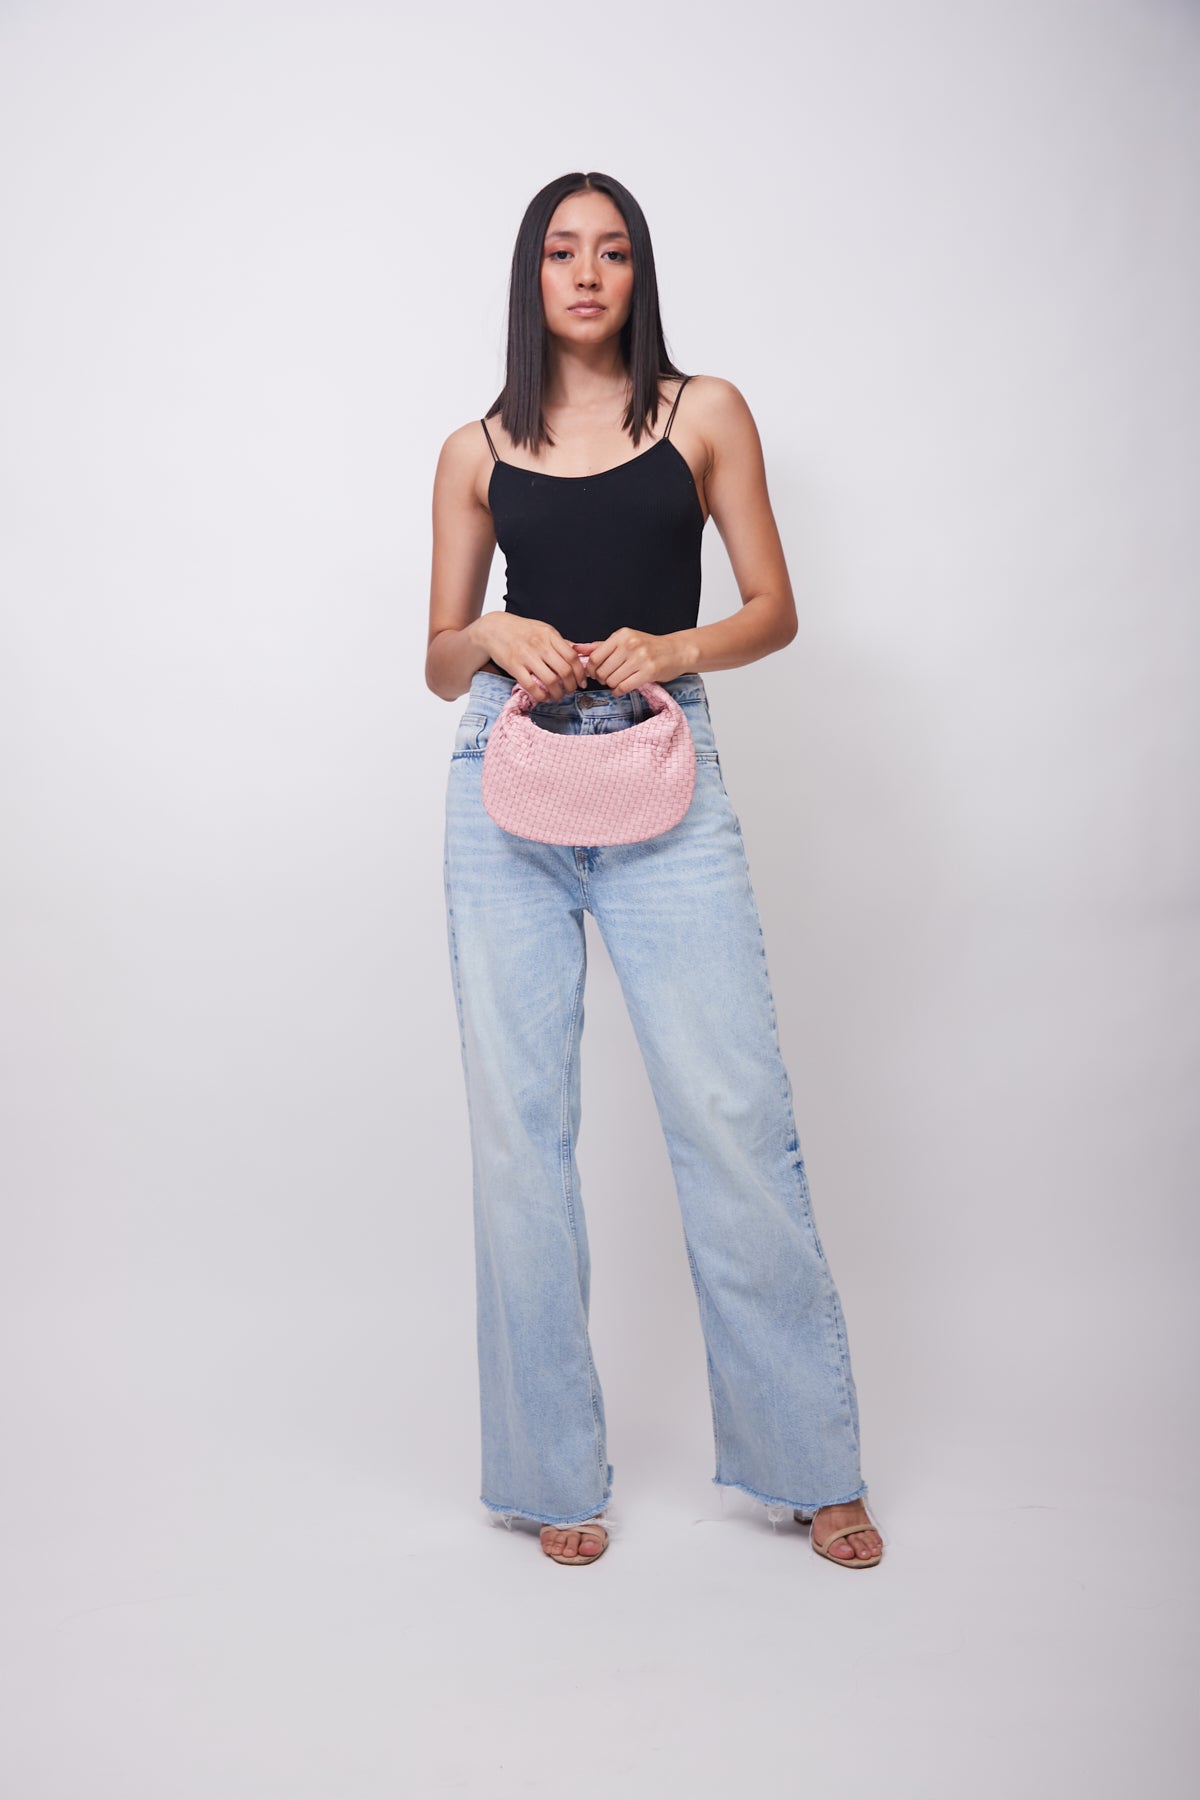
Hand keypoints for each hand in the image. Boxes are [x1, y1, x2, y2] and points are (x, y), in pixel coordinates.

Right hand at [483, 615, 590, 700]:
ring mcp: (526, 655)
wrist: (494, 628)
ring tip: (558, 696)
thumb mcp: (542, 629)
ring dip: (558, 693)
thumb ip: (559, 642)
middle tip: (571, 691)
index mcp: (549, 634)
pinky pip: (531, 686)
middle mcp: (540, 645)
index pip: (572, 657)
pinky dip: (540, 696)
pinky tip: (544, 697)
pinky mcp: (513, 666)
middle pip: (564, 670)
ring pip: (550, 680)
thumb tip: (577, 653)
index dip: (580, 673)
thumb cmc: (520, 630)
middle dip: (571, 686)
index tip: (581, 681)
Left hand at [572, 630, 688, 694]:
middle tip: (608, 678)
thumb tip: (577, 649)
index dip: (592, 669)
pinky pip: (624, 687)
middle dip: (602, 679)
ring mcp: (640, 658)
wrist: (676, 651)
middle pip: (602, 671)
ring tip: (618, 682)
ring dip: (612, 685)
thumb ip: (600, 646)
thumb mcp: (624, 641)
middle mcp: (630, 645)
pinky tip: (621, 688)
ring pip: (612, 680)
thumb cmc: (649, 647)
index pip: (595, 657)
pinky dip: (619, 691)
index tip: (596, 672)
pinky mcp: (649, 672)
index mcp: (622, 636)